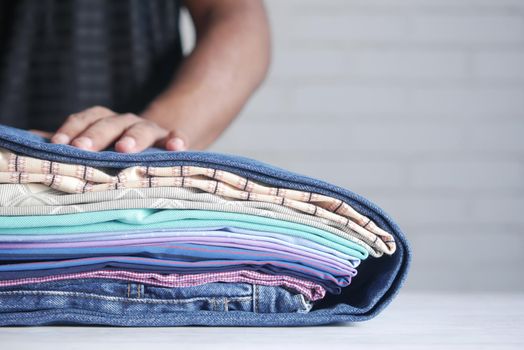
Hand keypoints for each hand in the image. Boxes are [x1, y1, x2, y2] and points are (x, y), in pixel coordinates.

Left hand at [48, 106, 186, 152]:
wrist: (157, 144)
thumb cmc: (120, 150)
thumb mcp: (96, 146)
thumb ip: (70, 143)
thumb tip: (30, 140)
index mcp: (105, 121)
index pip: (86, 119)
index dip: (72, 129)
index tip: (57, 143)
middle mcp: (126, 121)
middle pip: (111, 122)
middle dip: (96, 135)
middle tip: (83, 149)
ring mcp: (150, 129)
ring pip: (142, 128)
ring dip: (133, 137)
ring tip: (125, 149)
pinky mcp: (170, 139)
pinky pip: (175, 136)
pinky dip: (176, 139)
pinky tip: (177, 146)